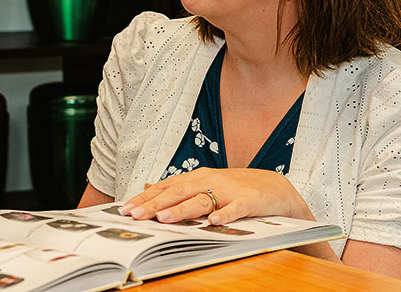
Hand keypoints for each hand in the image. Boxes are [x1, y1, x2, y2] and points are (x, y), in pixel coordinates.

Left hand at [119, 167, 313, 224]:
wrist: (274, 187)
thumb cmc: (235, 189)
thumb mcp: (204, 184)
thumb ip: (177, 187)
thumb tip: (148, 188)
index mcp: (196, 178)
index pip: (165, 187)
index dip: (145, 198)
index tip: (126, 209)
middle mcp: (209, 181)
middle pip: (177, 192)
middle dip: (154, 204)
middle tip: (135, 215)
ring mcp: (228, 191)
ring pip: (201, 200)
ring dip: (181, 209)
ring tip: (163, 218)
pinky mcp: (248, 202)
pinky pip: (235, 209)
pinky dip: (224, 215)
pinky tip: (212, 222)